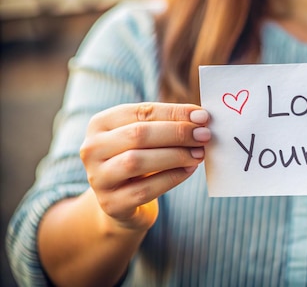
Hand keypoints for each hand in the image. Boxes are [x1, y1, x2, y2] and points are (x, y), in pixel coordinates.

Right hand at [80, 102, 210, 231]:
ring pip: (137, 161)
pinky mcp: (111, 204)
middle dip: (177, 133)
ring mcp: (98, 178)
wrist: (120, 203)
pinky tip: (189, 170)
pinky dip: (172, 178)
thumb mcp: (146, 139)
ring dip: (175, 155)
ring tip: (199, 154)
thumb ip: (167, 125)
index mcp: (100, 124)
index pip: (141, 112)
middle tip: (204, 135)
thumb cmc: (140, 160)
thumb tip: (201, 118)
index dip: (174, 113)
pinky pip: (145, 189)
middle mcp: (92, 149)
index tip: (202, 116)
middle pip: (138, 135)